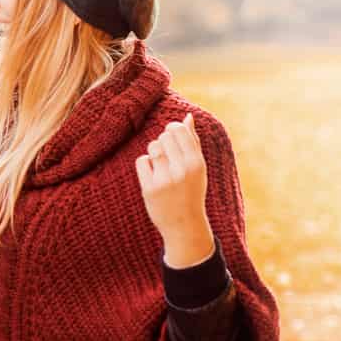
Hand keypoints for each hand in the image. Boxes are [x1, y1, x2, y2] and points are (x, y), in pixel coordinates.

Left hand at [136, 113, 214, 267]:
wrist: (184, 224)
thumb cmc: (192, 190)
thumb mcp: (198, 167)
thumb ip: (192, 141)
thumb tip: (187, 117)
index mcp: (197, 163)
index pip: (179, 130)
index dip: (172, 128)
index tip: (172, 136)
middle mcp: (182, 170)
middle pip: (163, 137)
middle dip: (163, 142)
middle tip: (168, 157)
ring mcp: (165, 179)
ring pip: (152, 147)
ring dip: (154, 152)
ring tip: (161, 164)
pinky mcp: (149, 188)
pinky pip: (141, 161)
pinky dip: (145, 164)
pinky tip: (152, 174)